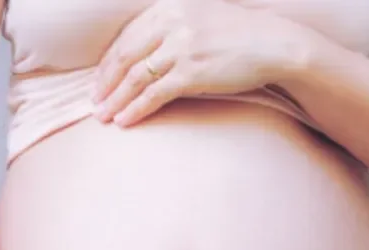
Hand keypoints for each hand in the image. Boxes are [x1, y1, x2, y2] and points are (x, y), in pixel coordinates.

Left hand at [91, 0, 305, 125]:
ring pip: (135, 77)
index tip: (100, 79)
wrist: (275, 43)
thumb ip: (173, 26)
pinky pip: (154, 94)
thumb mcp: (201, 17)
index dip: (109, 61)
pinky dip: (136, 108)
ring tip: (104, 116)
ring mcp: (181, 47)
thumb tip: (148, 52)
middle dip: (105, 82)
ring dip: (116, 99)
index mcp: (169, 7)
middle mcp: (171, 23)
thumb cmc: (241, 34)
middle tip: (94, 101)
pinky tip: (125, 119)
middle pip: (125, 56)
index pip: (127, 36)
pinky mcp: (192, 72)